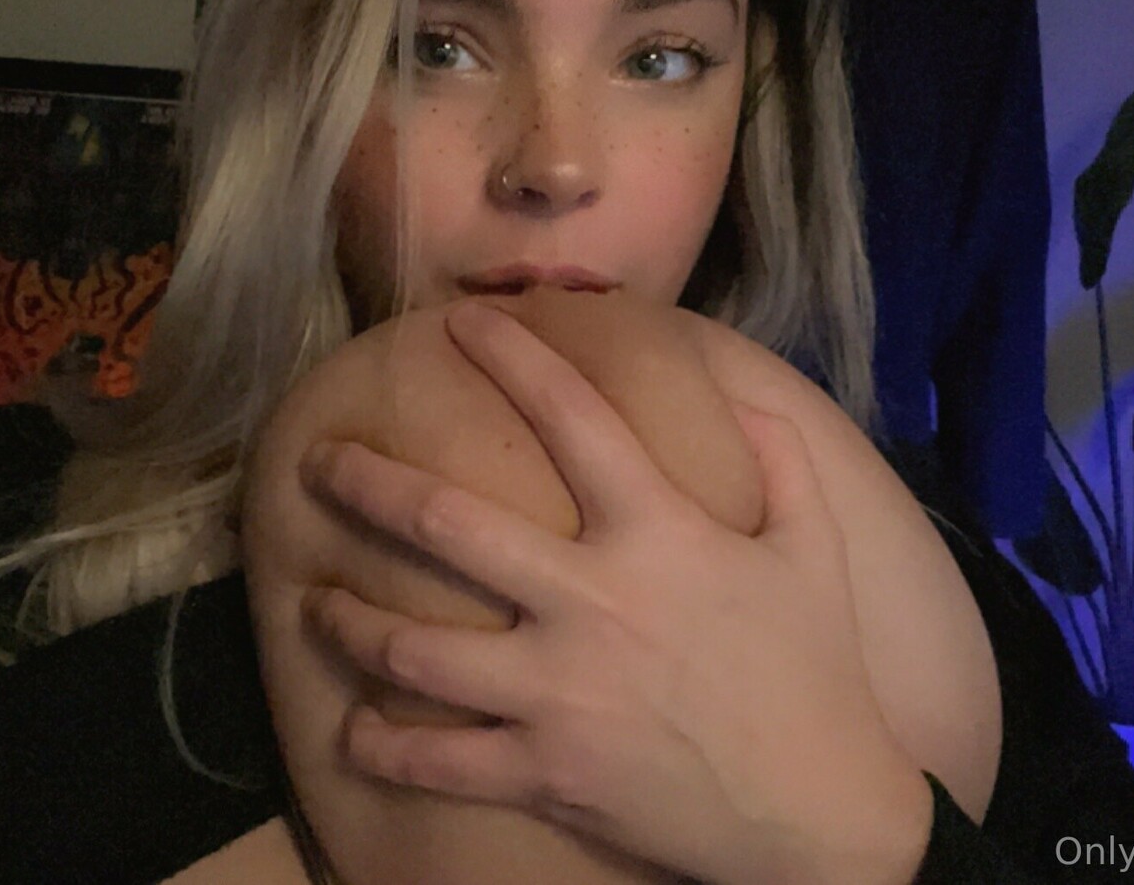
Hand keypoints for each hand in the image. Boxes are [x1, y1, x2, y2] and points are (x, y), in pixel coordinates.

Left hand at [296, 300, 933, 884]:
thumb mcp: (817, 553)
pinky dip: (382, 745)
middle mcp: (590, 600)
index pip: (572, 417)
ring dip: (345, 622)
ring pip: (412, 647)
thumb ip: (784, 466)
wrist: (822, 813)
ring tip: (311, 603)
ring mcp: (557, 691)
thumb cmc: (817, 676)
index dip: (512, 356)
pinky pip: (437, 758)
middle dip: (366, 483)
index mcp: (658, 533)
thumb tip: (746, 398)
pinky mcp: (545, 770)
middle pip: (446, 524)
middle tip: (317, 461)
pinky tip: (350, 730)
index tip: (457, 320)